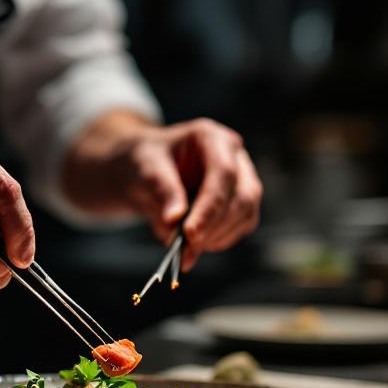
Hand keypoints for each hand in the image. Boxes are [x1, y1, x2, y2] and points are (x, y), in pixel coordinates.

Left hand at [62, 113, 261, 270]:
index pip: (223, 173)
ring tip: (184, 250)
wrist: (142, 173)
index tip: (191, 234)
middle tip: (185, 250)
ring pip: (245, 215)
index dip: (210, 207)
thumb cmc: (144, 162)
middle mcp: (233, 156)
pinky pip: (240, 227)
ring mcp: (241, 179)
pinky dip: (218, 240)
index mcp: (211, 138)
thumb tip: (173, 222)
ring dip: (217, 237)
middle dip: (214, 227)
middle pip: (241, 196)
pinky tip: (194, 245)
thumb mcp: (145, 170)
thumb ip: (162, 192)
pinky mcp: (240, 203)